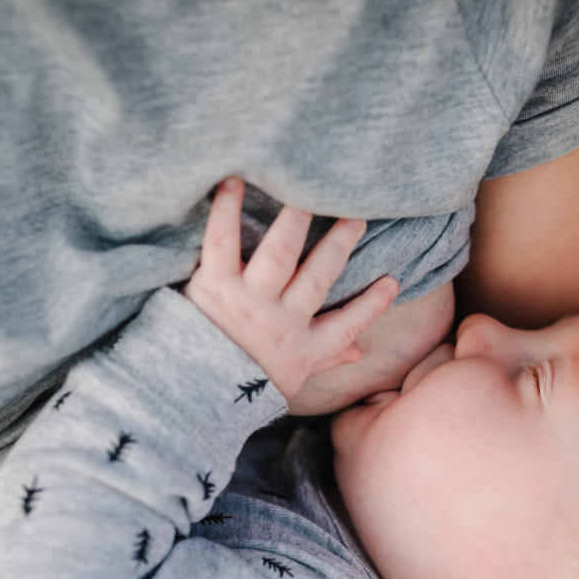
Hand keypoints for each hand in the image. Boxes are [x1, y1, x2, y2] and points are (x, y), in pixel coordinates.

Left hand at [184, 177, 397, 398]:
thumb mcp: (287, 380)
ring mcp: (249, 302)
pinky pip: (224, 242)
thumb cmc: (239, 385)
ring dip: (297, 220)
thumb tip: (359, 352)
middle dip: (339, 246)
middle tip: (355, 216)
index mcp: (302, 349)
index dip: (370, 306)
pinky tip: (235, 182)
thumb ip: (324, 358)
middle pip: (318, 278)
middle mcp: (281, 323)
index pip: (345, 326)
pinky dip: (228, 211)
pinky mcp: (214, 286)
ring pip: (281, 254)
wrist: (186, 396)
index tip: (392, 282)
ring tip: (308, 192)